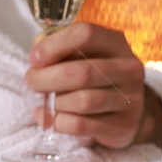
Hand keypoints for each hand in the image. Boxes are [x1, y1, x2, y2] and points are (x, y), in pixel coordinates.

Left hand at [24, 21, 161, 149]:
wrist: (128, 110)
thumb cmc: (93, 76)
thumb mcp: (80, 56)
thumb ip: (58, 51)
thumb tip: (37, 57)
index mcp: (115, 43)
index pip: (85, 34)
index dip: (53, 45)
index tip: (34, 59)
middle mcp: (128, 69)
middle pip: (81, 72)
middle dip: (46, 78)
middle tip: (31, 82)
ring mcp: (130, 99)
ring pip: (83, 101)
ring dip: (54, 102)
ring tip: (45, 100)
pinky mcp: (124, 126)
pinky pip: (82, 125)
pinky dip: (58, 122)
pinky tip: (48, 117)